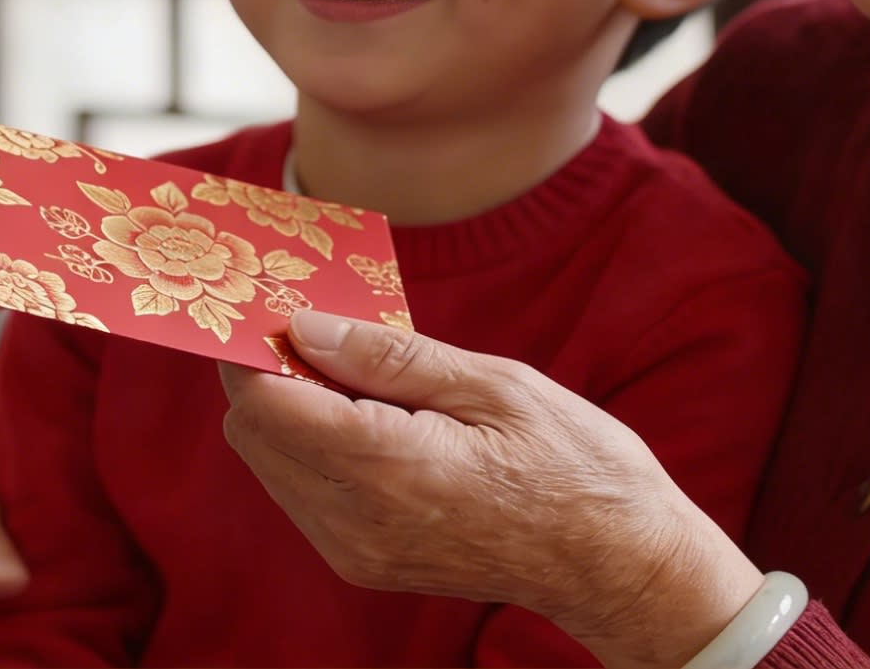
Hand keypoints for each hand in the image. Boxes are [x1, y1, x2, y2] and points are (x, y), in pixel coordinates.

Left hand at [218, 310, 764, 668]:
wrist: (616, 564)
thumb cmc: (573, 464)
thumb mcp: (491, 385)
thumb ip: (388, 356)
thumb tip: (304, 326)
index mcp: (389, 467)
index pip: (266, 402)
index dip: (255, 347)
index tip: (275, 304)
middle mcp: (356, 519)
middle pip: (253, 432)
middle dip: (267, 374)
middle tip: (320, 331)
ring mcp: (355, 550)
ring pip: (268, 463)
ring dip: (288, 412)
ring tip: (355, 377)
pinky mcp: (361, 562)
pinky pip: (299, 494)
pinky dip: (310, 448)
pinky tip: (366, 421)